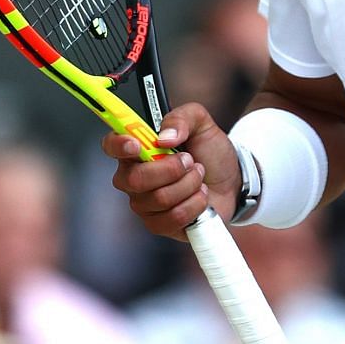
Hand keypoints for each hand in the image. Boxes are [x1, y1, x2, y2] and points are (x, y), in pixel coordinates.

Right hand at [102, 103, 239, 239]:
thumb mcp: (201, 124)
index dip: (118, 145)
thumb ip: (182, 118)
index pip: (111, 146)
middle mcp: (134, 178)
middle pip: (135, 179)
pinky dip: (195, 204)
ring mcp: (145, 204)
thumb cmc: (210, 152)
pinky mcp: (160, 225)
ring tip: (199, 176)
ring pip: (160, 198)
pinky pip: (173, 218)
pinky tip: (200, 196)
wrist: (233, 180)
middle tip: (189, 160)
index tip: (137, 145)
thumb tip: (165, 137)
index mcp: (137, 149)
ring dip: (189, 184)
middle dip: (170, 169)